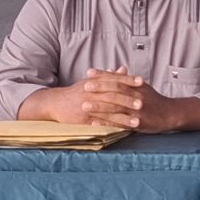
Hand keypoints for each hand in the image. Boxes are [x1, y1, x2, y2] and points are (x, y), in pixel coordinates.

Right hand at [28, 69, 146, 128]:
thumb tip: (123, 69)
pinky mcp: (84, 120)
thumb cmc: (77, 92)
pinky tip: (123, 131)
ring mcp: (88, 107)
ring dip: (124, 117)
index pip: (114, 79)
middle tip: (143, 103)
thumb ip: (109, 75)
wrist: (55, 103)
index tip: (141, 81)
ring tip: (138, 120)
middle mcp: (91, 94)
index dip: (128, 80)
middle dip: (129, 99)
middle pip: (113, 95)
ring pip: (109, 112)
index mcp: (94, 82)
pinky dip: (113, 127)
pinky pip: (101, 124)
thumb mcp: (92, 81)